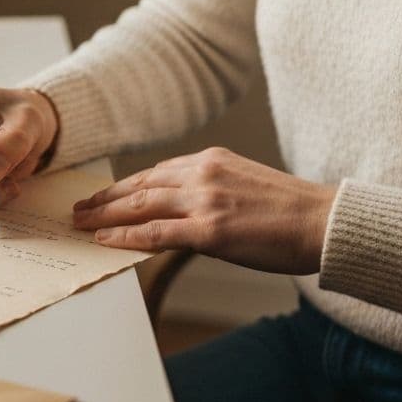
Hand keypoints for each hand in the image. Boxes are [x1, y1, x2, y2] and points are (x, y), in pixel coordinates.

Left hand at [72, 147, 336, 275]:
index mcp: (212, 159)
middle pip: (141, 185)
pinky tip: (105, 241)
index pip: (157, 172)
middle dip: (106, 198)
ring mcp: (205, 201)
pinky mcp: (210, 231)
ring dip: (105, 215)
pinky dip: (126, 237)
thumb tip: (181, 213)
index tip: (105, 195)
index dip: (126, 186)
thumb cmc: (291, 212)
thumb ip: (210, 190)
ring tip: (81, 224)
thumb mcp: (245, 185)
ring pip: (141, 206)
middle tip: (79, 208)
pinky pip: (155, 234)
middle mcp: (204, 173)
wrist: (323, 222)